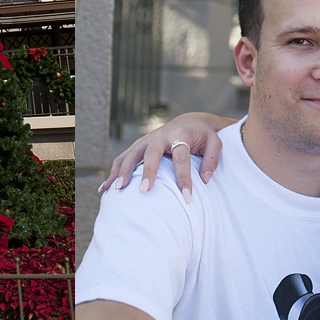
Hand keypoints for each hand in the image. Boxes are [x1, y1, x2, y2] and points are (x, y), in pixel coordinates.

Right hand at [99, 113, 233, 200]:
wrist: (189, 121)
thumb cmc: (203, 136)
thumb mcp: (215, 143)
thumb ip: (212, 160)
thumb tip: (204, 180)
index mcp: (180, 134)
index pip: (181, 156)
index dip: (184, 177)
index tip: (186, 198)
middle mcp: (160, 135)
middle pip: (150, 153)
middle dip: (147, 172)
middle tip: (145, 191)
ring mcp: (146, 140)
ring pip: (131, 155)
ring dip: (123, 172)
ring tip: (117, 191)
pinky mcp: (138, 146)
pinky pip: (122, 159)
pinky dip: (113, 173)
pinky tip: (104, 188)